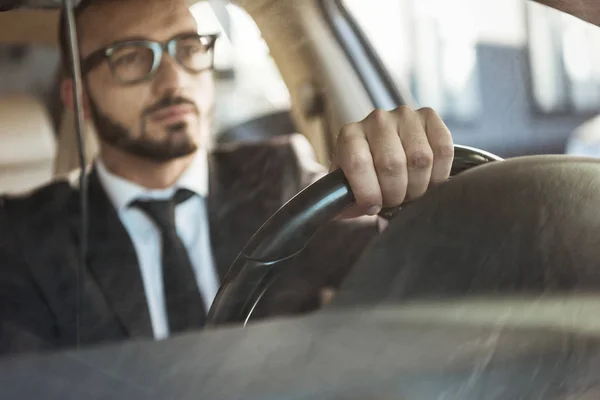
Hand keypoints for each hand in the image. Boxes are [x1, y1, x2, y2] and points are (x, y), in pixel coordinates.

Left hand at [331, 106, 453, 217]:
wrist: (381, 157)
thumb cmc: (364, 180)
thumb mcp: (346, 192)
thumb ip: (343, 202)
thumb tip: (352, 210)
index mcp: (349, 135)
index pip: (358, 163)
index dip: (369, 192)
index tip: (373, 207)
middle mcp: (376, 119)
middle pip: (392, 164)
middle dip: (395, 193)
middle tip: (394, 202)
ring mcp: (404, 115)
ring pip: (420, 158)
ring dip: (418, 186)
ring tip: (410, 193)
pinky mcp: (429, 116)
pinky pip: (443, 148)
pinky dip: (439, 173)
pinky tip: (428, 181)